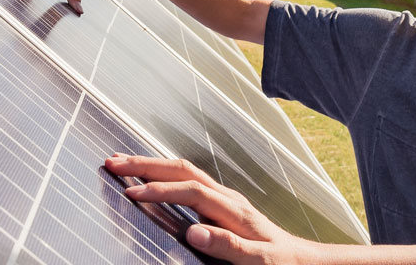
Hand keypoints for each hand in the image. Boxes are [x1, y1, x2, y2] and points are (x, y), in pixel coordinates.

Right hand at [106, 154, 318, 264]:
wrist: (304, 261)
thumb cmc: (282, 264)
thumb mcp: (258, 261)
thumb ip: (227, 245)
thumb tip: (193, 231)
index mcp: (233, 209)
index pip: (190, 190)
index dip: (160, 190)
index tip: (131, 194)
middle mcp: (227, 197)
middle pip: (182, 169)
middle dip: (146, 164)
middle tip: (112, 161)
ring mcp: (224, 198)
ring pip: (183, 170)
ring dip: (152, 163)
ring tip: (122, 161)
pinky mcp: (221, 204)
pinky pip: (187, 180)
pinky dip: (164, 173)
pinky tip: (151, 176)